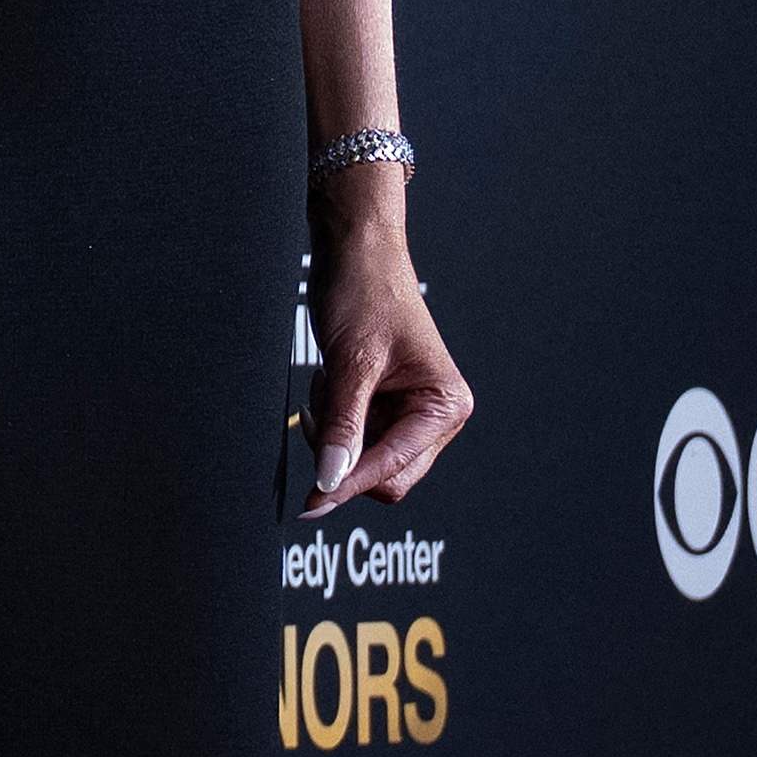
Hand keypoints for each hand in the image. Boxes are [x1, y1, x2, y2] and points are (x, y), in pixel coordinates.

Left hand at [302, 183, 473, 516]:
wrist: (353, 250)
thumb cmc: (363, 292)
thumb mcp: (350, 364)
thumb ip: (344, 426)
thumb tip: (331, 481)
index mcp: (445, 407)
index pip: (393, 469)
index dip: (349, 484)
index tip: (311, 506)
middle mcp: (435, 415)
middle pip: (384, 474)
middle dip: (343, 450)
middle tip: (319, 409)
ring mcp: (409, 412)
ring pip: (362, 456)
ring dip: (335, 429)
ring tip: (329, 379)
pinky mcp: (384, 404)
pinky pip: (352, 433)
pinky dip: (332, 415)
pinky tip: (330, 378)